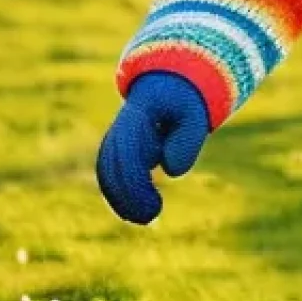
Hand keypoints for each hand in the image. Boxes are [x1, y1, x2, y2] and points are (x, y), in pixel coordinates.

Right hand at [96, 71, 209, 223]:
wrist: (170, 83)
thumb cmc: (185, 101)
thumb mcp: (195, 116)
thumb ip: (186, 141)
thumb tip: (169, 169)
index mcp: (138, 113)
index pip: (127, 151)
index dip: (136, 182)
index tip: (155, 205)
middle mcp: (121, 125)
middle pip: (110, 163)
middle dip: (125, 195)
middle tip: (151, 216)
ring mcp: (116, 134)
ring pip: (106, 169)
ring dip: (120, 197)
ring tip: (145, 216)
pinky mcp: (118, 145)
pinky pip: (110, 170)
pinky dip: (119, 191)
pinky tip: (136, 209)